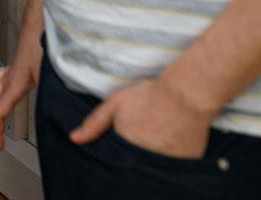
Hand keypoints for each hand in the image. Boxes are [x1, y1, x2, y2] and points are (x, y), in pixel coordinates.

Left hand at [70, 79, 213, 158]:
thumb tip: (74, 139)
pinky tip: (172, 140)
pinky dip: (170, 157)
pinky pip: (172, 165)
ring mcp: (166, 164)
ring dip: (152, 156)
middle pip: (134, 164)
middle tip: (145, 133)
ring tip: (158, 136)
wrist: (186, 95)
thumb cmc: (150, 96)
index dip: (118, 152)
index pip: (115, 160)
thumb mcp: (116, 104)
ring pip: (153, 166)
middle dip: (135, 154)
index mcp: (125, 147)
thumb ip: (94, 123)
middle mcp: (144, 159)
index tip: (125, 141)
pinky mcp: (185, 164)